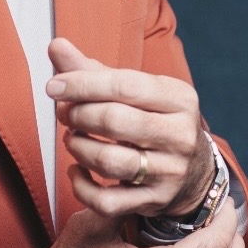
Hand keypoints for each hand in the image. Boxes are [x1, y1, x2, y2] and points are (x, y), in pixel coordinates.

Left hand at [47, 37, 214, 218]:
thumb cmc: (154, 120)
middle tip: (66, 113)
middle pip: (114, 121)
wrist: (193, 171)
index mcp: (178, 98)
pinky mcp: (154, 201)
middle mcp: (179, 135)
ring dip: (77, 147)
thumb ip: (93, 69)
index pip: (123, 85)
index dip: (82, 84)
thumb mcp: (136, 90)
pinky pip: (106, 201)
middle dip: (78, 115)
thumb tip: (56, 46)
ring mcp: (169, 172)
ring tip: (72, 137)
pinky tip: (77, 170)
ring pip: (109, 162)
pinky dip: (81, 186)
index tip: (54, 86)